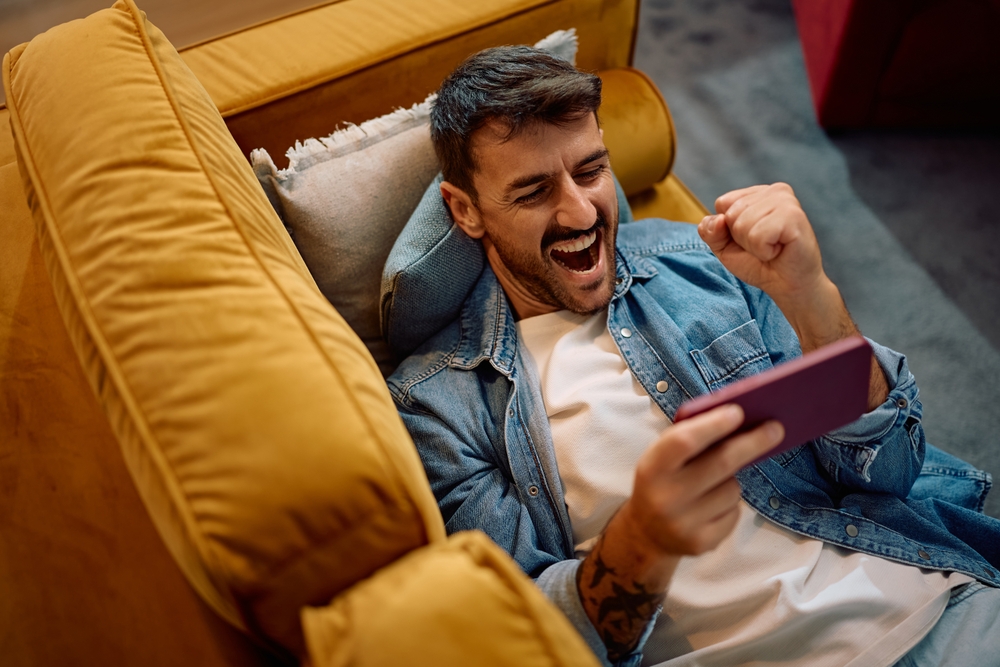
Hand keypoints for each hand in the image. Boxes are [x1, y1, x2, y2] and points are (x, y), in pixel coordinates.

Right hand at [577, 405, 782, 660]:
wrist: (646, 533)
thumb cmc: (662, 482)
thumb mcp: (662, 458)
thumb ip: (689, 439)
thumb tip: (737, 420)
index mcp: (651, 468)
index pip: (684, 441)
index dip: (713, 425)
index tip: (739, 412)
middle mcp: (665, 497)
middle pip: (721, 463)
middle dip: (752, 442)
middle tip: (775, 428)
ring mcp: (684, 523)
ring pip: (732, 489)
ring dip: (733, 479)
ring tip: (714, 483)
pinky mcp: (702, 543)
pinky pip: (734, 513)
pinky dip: (730, 504)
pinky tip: (712, 506)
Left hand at [698, 183, 828, 311]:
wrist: (787, 285)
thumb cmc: (759, 263)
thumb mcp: (725, 247)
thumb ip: (711, 232)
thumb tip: (718, 220)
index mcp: (758, 193)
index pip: (722, 203)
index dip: (728, 229)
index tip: (750, 239)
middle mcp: (774, 191)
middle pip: (731, 214)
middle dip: (741, 239)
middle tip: (763, 246)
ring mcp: (786, 201)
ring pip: (742, 225)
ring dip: (753, 246)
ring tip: (772, 248)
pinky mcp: (794, 216)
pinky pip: (758, 236)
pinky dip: (763, 251)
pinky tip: (779, 250)